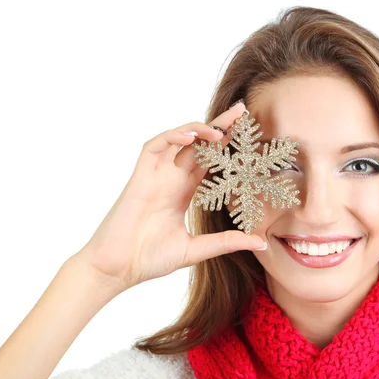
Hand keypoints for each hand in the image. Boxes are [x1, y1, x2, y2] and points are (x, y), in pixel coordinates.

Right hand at [72, 102, 265, 291]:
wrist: (118, 268)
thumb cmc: (150, 258)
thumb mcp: (196, 249)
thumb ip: (226, 242)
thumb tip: (260, 243)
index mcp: (185, 192)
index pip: (211, 161)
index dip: (228, 146)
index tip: (249, 135)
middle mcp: (172, 178)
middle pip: (199, 144)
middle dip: (220, 126)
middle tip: (241, 111)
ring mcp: (156, 175)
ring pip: (178, 139)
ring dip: (199, 129)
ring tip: (221, 128)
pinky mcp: (140, 176)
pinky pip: (155, 146)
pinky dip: (172, 137)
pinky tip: (190, 137)